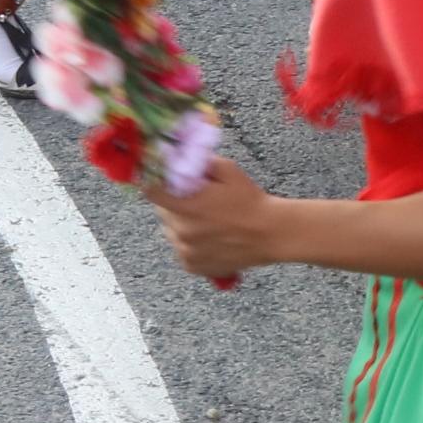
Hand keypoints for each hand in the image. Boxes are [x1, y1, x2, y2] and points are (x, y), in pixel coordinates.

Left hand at [154, 149, 294, 282]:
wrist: (270, 233)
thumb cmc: (251, 201)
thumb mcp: (229, 171)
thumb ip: (201, 163)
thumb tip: (182, 157)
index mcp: (187, 206)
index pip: (152, 192)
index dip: (157, 185)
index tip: (164, 183)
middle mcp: (182, 231)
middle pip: (162, 213)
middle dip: (174, 204)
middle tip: (195, 202)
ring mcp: (186, 251)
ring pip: (171, 232)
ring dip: (181, 225)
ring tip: (206, 222)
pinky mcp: (192, 265)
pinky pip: (181, 250)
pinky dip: (190, 244)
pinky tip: (209, 237)